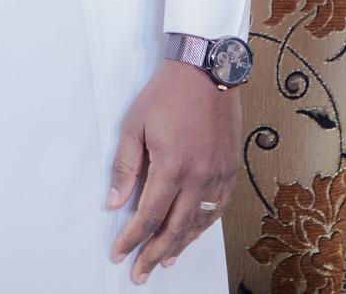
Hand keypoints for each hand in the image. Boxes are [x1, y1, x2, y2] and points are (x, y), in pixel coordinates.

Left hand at [106, 59, 241, 283]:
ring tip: (165, 261)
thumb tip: (115, 203)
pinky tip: (193, 234)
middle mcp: (199, 177)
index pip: (149, 215)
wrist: (206, 72)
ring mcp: (218, 175)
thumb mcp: (134, 126)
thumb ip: (126, 167)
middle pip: (176, 228)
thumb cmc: (165, 95)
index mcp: (172, 167)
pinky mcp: (230, 170)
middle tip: (141, 273)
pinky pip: (217, 208)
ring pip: (200, 223)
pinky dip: (203, 226)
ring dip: (181, 245)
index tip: (119, 254)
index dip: (132, 239)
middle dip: (156, 254)